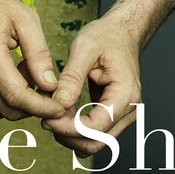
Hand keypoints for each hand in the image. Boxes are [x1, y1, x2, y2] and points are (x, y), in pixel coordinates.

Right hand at [0, 0, 63, 121]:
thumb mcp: (23, 18)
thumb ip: (39, 53)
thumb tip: (50, 84)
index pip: (17, 96)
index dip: (41, 106)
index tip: (59, 107)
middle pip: (9, 109)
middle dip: (34, 105)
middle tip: (47, 83)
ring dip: (19, 101)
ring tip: (25, 70)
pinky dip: (4, 98)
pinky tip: (10, 75)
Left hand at [41, 10, 141, 157]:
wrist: (121, 32)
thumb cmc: (106, 36)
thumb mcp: (85, 47)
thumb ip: (72, 76)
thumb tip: (60, 103)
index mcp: (125, 94)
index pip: (96, 127)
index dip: (68, 128)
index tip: (46, 118)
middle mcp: (129, 110)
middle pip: (96, 142)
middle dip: (67, 135)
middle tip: (45, 118)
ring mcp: (124, 114)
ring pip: (95, 142)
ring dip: (71, 134)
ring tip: (53, 113)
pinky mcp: (114, 114)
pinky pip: (95, 132)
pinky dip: (77, 129)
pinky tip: (64, 112)